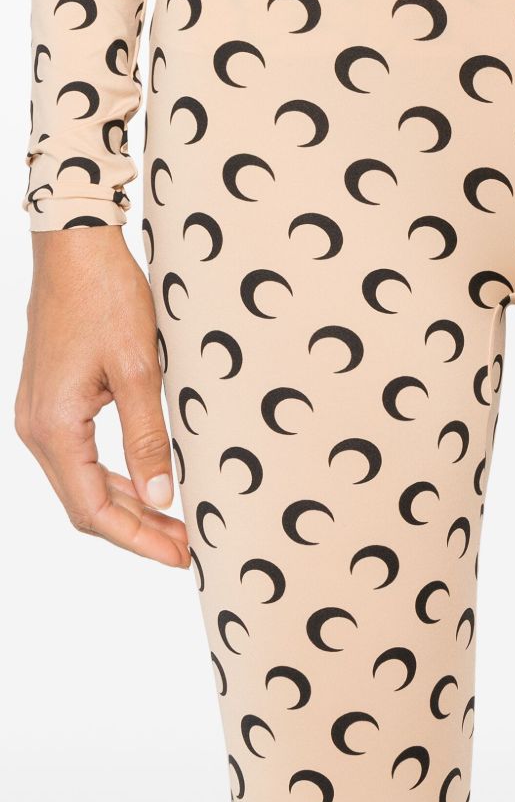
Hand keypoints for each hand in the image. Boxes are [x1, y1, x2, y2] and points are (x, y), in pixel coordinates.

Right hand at [15, 225, 188, 567]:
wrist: (76, 246)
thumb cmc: (106, 298)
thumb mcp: (138, 369)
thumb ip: (148, 436)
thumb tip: (162, 495)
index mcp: (54, 427)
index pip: (94, 510)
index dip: (139, 540)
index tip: (181, 555)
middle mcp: (39, 428)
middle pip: (87, 504)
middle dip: (138, 529)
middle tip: (188, 545)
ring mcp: (43, 414)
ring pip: (84, 482)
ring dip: (130, 505)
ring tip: (177, 522)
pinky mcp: (55, 399)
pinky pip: (83, 455)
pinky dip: (116, 476)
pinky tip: (150, 480)